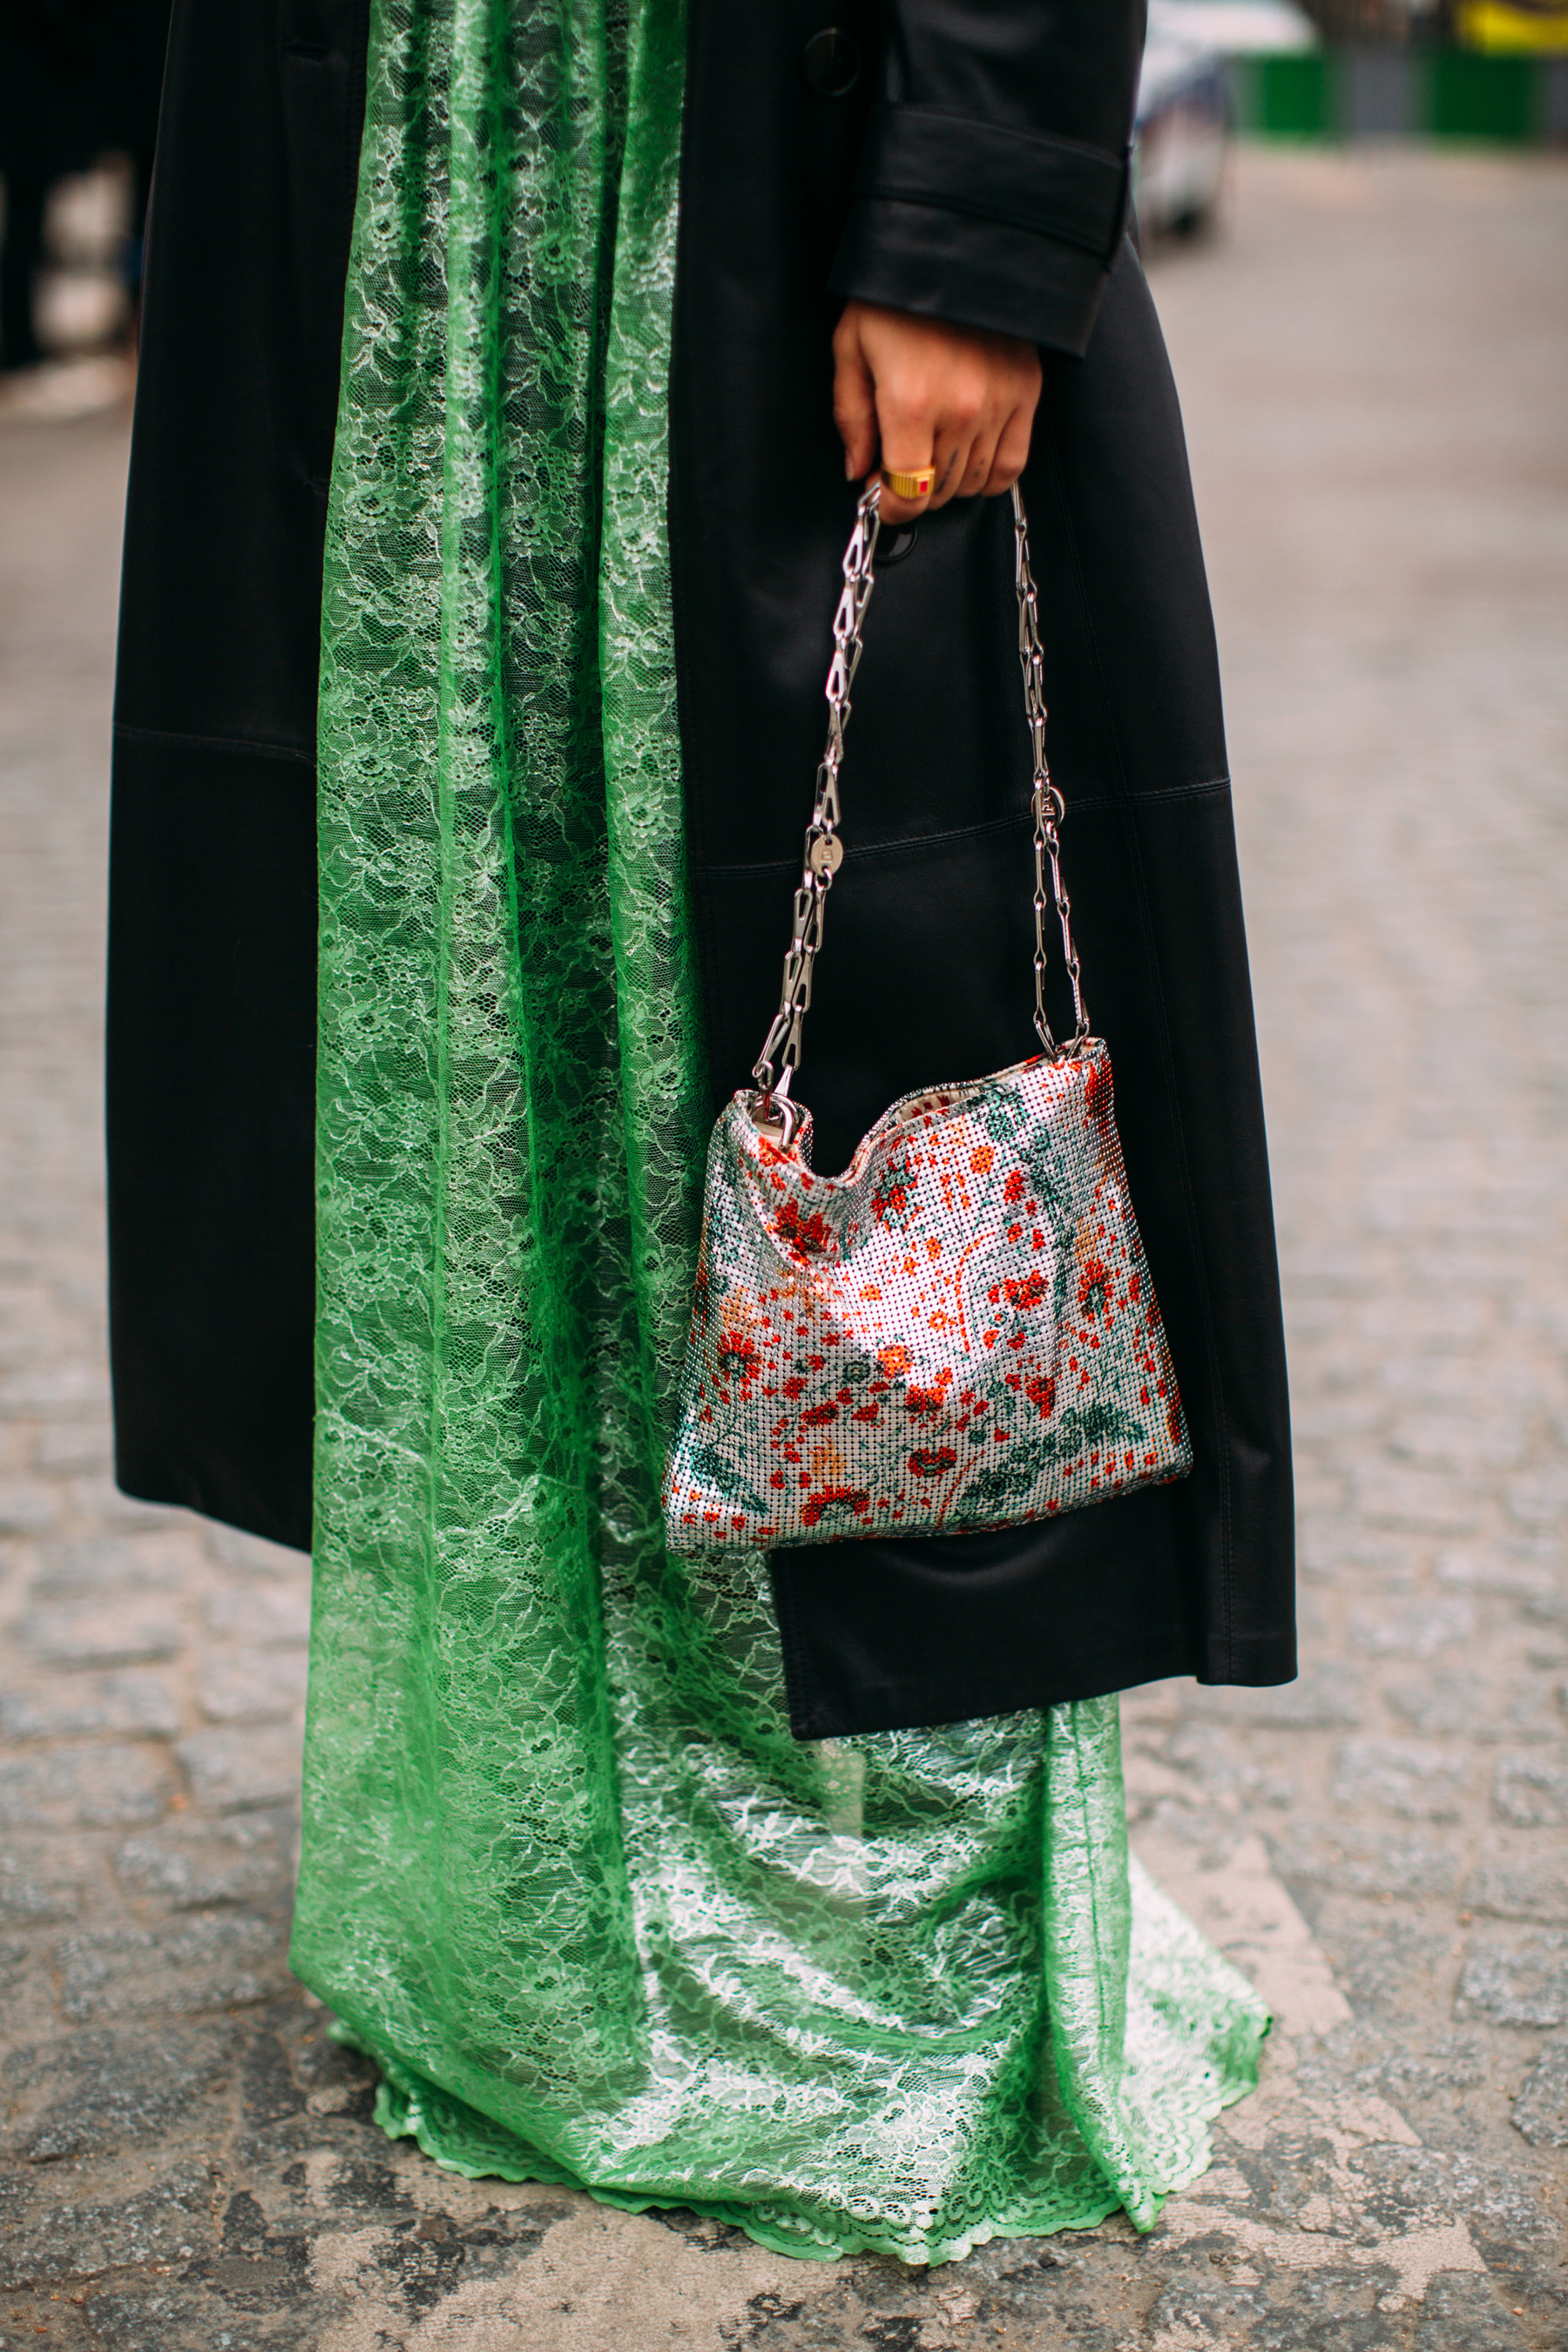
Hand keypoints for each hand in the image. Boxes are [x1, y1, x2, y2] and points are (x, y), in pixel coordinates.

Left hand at [831, 300, 1042, 525]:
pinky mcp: (1026, 391)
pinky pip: (1012, 464)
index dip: (890, 507)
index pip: (907, 493)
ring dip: (948, 483)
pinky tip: (968, 462)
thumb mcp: (851, 348)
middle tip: (900, 471)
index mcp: (911, 403)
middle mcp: (960, 412)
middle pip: (938, 492)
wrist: (950, 246)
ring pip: (973, 483)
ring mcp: (999, 404)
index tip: (880, 498)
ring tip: (931, 457)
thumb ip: (852, 418)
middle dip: (913, 493)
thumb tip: (857, 470)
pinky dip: (989, 476)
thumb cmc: (893, 293)